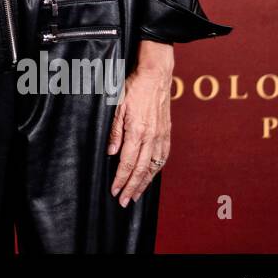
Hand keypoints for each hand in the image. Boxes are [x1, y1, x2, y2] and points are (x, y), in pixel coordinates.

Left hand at [107, 39, 172, 207]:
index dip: (121, 179)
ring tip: (136, 195)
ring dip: (145, 183)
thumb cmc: (134, 88)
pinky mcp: (167, 133)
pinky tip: (151, 176)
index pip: (128, 162)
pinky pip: (162, 157)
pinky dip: (156, 170)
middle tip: (124, 201)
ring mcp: (161, 136)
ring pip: (154, 166)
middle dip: (132, 187)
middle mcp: (152, 137)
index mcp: (138, 131)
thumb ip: (114, 130)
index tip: (114, 191)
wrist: (156, 76)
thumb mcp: (117, 105)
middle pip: (142, 169)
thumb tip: (111, 152)